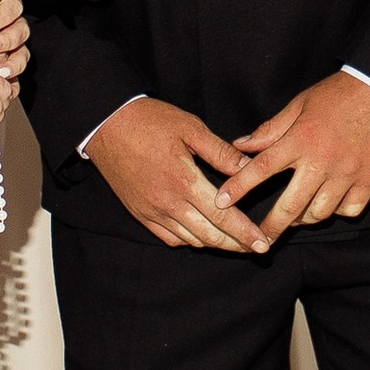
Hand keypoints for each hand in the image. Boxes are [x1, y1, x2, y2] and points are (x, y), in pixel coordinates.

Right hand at [87, 94, 271, 253]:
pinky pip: (170, 238)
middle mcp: (168, 203)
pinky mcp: (140, 213)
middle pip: (210, 236)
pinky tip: (202, 234)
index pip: (224, 216)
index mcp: (184, 181)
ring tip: (234, 242)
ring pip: (191, 240)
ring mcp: (152, 211)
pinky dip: (190, 240)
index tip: (263, 244)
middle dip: (236, 245)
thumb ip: (221, 152)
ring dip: (215, 244)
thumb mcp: (190, 128)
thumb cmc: (149, 120)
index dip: (246, 232)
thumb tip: (250, 168)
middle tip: (256, 248)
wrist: (106, 124)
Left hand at [222, 72, 369, 241]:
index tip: (221, 202)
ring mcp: (348, 174)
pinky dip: (338, 211)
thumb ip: (271, 129)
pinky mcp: (369, 180)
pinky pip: (350, 210)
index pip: (262, 168)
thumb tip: (241, 145)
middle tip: (259, 238)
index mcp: (301, 139)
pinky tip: (331, 205)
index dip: (239, 187)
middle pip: (290, 205)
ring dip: (304, 218)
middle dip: (271, 226)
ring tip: (296, 216)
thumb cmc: (340, 93)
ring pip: (320, 212)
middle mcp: (322, 161)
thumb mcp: (300, 104)